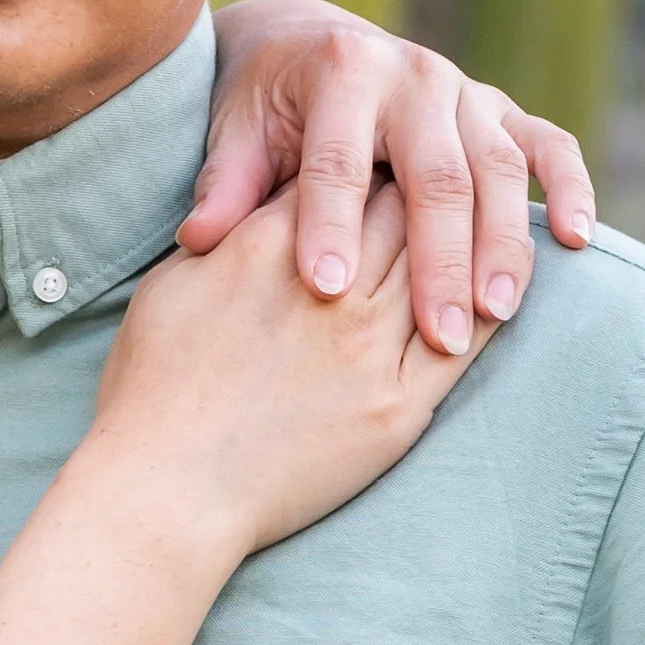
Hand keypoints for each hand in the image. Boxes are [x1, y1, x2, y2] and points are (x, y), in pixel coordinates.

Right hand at [97, 181, 487, 557]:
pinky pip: (463, 346)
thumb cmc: (150, 388)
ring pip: (438, 268)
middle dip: (423, 189)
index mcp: (268, 243)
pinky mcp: (397, 406)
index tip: (381, 159)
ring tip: (477, 231)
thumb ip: (220, 237)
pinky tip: (493, 295)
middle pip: (403, 210)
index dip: (368, 165)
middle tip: (441, 183)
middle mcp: (331, 282)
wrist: (169, 485)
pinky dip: (483, 312)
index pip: (342, 178)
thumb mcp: (169, 286)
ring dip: (463, 244)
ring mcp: (371, 345)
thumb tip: (242, 211)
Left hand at [196, 0, 593, 355]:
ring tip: (496, 312)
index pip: (337, 159)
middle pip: (434, 172)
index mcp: (341, 72)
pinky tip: (577, 243)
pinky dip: (569, 188)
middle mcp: (412, 73)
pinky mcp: (500, 110)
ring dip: (503, 242)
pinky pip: (549, 144)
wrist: (307, 44)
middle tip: (437, 335)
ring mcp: (466, 90)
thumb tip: (201, 239)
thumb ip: (226, 183)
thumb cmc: (264, 105)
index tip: (324, 291)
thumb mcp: (235, 132)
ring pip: (497, 166)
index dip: (330, 223)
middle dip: (437, 257)